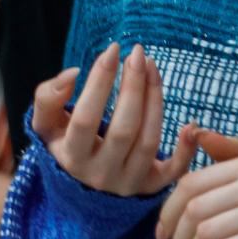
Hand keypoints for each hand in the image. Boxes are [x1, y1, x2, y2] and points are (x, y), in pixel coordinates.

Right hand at [31, 44, 198, 196]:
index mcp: (72, 157)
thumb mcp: (46, 124)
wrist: (82, 188)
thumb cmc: (64, 144)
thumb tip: (73, 73)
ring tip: (152, 67)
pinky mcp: (151, 187)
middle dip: (133, 86)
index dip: (99, 82)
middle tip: (137, 53)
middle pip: (123, 129)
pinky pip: (174, 172)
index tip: (111, 50)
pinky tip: (191, 123)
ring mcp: (128, 183)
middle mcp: (100, 175)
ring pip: (148, 141)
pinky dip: (186, 151)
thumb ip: (48, 98)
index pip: (86, 118)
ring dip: (155, 100)